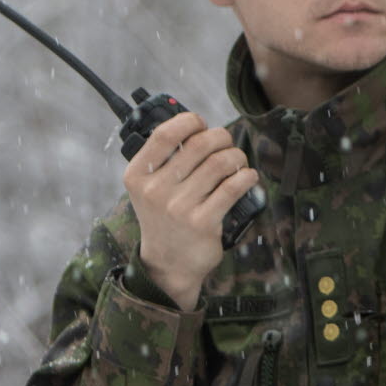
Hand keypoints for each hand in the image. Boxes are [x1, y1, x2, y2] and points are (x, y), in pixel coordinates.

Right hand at [123, 112, 257, 309]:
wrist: (168, 264)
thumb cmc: (164, 218)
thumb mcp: (149, 189)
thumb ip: (163, 160)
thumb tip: (197, 126)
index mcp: (138, 176)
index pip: (164, 134)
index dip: (189, 122)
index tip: (201, 125)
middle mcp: (155, 190)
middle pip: (199, 144)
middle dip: (221, 137)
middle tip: (226, 144)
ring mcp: (179, 207)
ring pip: (220, 163)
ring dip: (237, 156)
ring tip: (238, 162)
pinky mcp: (203, 222)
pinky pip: (233, 187)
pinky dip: (247, 177)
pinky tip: (248, 177)